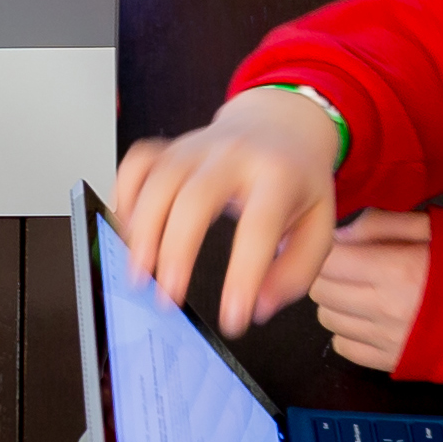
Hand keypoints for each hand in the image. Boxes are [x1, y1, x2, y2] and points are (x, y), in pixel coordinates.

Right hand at [109, 89, 345, 334]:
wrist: (281, 122)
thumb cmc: (297, 180)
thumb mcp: (319, 224)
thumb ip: (296, 271)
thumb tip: (258, 306)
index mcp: (278, 175)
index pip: (259, 226)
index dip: (243, 275)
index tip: (233, 318)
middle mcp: (234, 155)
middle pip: (196, 197)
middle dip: (176, 251)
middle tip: (168, 298)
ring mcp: (197, 147)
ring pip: (159, 180)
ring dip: (142, 231)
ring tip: (138, 274)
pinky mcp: (171, 146)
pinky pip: (137, 164)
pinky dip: (124, 197)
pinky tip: (128, 233)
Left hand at [304, 209, 432, 372]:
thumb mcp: (432, 228)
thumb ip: (381, 224)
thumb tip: (341, 234)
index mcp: (395, 270)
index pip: (329, 260)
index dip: (329, 248)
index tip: (342, 244)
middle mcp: (383, 309)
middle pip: (322, 290)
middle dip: (330, 273)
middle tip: (351, 265)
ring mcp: (384, 340)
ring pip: (327, 319)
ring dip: (337, 302)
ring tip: (362, 291)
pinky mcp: (389, 362)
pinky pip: (342, 346)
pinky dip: (348, 330)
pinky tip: (369, 317)